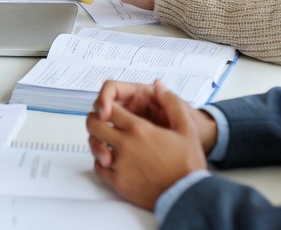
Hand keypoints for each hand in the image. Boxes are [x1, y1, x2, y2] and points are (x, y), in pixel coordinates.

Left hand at [86, 81, 208, 209]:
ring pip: (93, 146)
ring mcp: (119, 165)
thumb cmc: (188, 164)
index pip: (108, 109)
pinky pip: (98, 168)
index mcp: (139, 129)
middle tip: (102, 122)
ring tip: (105, 141)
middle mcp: (125, 145)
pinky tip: (110, 160)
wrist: (187, 195)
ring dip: (96, 141)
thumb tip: (158, 86)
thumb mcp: (187, 128)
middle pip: (93, 125)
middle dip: (95, 120)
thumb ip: (172, 103)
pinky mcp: (118, 183)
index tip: (109, 110)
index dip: (106, 106)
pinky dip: (100, 162)